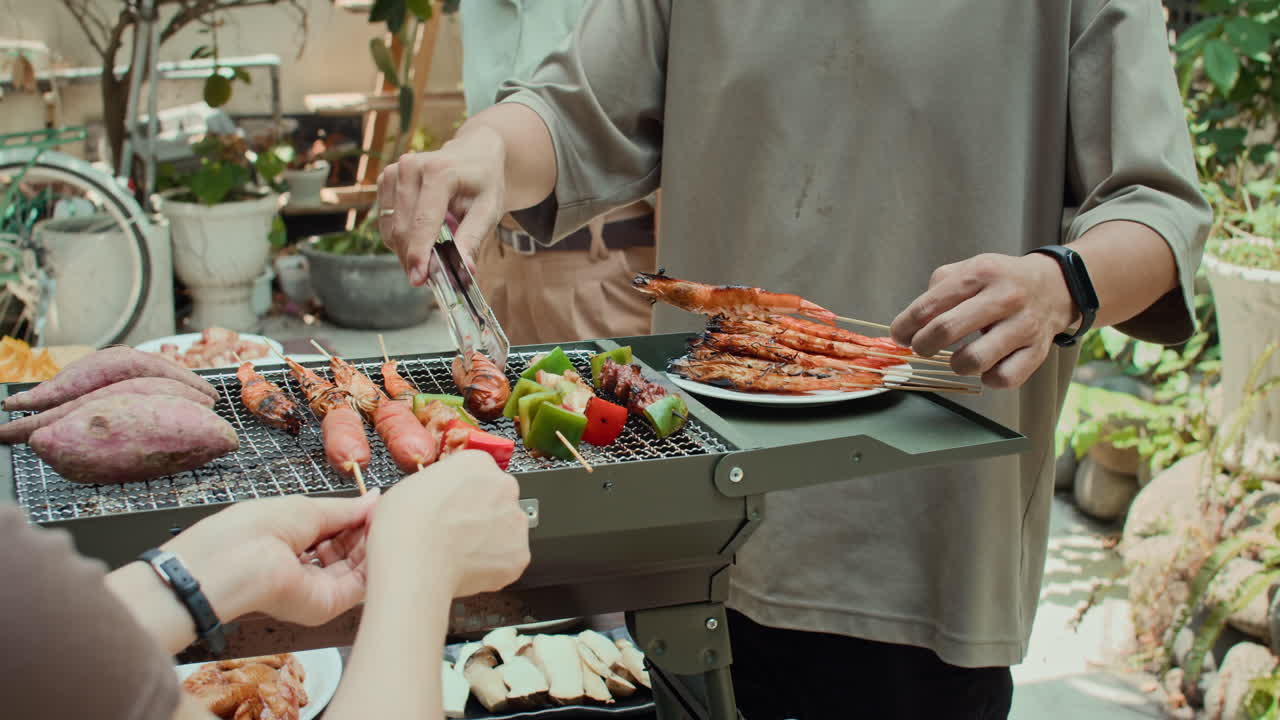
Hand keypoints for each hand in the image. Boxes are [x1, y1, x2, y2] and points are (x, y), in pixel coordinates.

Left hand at [162, 490, 380, 625]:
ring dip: (372, 545)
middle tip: (384, 514)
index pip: (334, 531)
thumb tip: (375, 500)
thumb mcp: (310, 508)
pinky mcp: (325, 605)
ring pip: (356, 567)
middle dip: (366, 530)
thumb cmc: (258, 528)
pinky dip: (373, 563)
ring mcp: (314, 587)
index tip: (377, 505)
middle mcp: (303, 566)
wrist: (236, 561)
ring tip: (384, 525)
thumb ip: (347, 510)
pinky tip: (380, 541)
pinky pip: (359, 585)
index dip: (356, 517)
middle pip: (347, 549)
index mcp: (291, 540)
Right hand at [366, 450, 529, 598]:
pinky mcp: (519, 555)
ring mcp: (515, 521)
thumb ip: (440, 486)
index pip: (480, 473)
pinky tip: (468, 568)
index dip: (465, 493)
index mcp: (477, 463)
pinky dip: (493, 567)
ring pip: (506, 530)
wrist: (414, 567)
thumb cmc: (406, 528)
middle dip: (481, 516)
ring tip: (459, 554)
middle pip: (497, 499)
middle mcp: (503, 486)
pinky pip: (508, 560)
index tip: (455, 506)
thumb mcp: (413, 486)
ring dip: (489, 540)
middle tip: (456, 533)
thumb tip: (440, 498)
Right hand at [376, 126, 507, 285]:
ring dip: (406, 251)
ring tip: (428, 259)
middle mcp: (411, 167)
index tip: (418, 279)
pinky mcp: (386, 178)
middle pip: (404, 228)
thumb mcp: (489, 210)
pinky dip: (401, 238)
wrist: (474, 152)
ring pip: (391, 228)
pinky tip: (420, 239)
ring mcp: (395, 171)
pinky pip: (386, 221)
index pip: (424, 221)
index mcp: (439, 171)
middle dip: (414, 258)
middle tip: (429, 280)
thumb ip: (473, 238)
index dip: (420, 253)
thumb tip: (463, 270)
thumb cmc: (484, 182)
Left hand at [889, 252, 1076, 388]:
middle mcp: (1004, 297)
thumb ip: (937, 290)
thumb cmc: (1000, 281)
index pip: (928, 306)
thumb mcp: (969, 269)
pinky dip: (988, 379)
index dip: (905, 326)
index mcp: (980, 274)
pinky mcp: (1038, 351)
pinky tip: (986, 367)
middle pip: (945, 330)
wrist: (1055, 286)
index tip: (899, 336)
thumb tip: (909, 324)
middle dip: (922, 345)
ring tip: (957, 358)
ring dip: (956, 364)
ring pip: (974, 360)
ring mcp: (1023, 326)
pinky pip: (1004, 378)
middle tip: (921, 348)